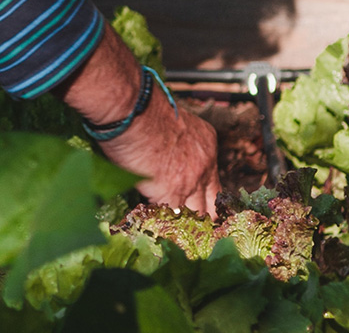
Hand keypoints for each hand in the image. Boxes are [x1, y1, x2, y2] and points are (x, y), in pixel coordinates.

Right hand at [54, 24, 221, 217]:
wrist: (134, 107)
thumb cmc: (143, 108)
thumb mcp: (172, 123)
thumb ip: (175, 144)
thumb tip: (161, 157)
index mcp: (206, 144)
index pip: (214, 181)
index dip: (206, 197)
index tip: (201, 210)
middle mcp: (205, 164)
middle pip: (211, 203)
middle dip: (204, 218)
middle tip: (198, 234)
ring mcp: (191, 181)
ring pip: (196, 215)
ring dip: (185, 225)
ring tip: (180, 241)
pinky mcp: (171, 193)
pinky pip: (170, 217)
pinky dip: (164, 224)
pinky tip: (158, 231)